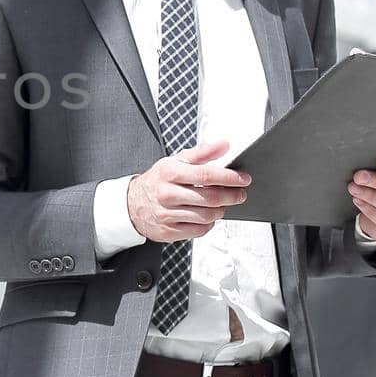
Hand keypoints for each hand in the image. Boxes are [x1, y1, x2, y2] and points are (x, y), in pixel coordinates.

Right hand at [126, 139, 249, 242]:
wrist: (132, 204)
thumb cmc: (158, 181)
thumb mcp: (175, 161)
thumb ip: (202, 152)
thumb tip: (224, 145)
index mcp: (170, 173)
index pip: (206, 175)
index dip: (229, 177)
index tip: (244, 178)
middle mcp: (167, 194)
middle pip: (210, 198)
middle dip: (231, 196)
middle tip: (240, 193)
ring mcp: (167, 215)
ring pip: (207, 216)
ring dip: (221, 210)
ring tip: (222, 204)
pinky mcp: (169, 231)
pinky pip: (199, 230)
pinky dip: (209, 223)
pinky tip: (208, 215)